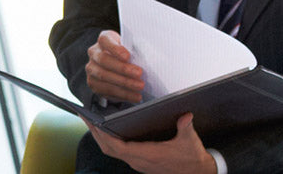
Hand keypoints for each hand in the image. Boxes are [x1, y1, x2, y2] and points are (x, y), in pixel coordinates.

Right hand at [85, 30, 144, 103]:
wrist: (114, 65)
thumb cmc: (125, 54)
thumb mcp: (129, 47)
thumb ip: (134, 50)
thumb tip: (149, 58)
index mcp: (104, 39)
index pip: (105, 40)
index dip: (115, 49)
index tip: (128, 56)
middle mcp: (94, 53)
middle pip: (104, 60)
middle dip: (123, 68)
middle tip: (139, 74)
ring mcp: (91, 69)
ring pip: (104, 76)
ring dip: (124, 83)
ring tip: (139, 86)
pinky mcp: (93, 83)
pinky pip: (107, 90)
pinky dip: (122, 94)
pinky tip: (134, 95)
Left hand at [85, 114, 214, 173]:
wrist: (198, 172)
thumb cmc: (192, 157)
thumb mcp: (190, 141)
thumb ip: (185, 127)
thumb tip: (185, 115)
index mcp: (148, 155)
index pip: (119, 147)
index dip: (104, 136)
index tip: (93, 123)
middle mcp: (139, 161)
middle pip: (109, 149)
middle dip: (95, 133)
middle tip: (84, 117)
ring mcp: (138, 163)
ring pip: (112, 152)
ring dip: (100, 137)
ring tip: (91, 121)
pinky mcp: (139, 162)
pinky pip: (118, 152)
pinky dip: (109, 141)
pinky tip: (107, 129)